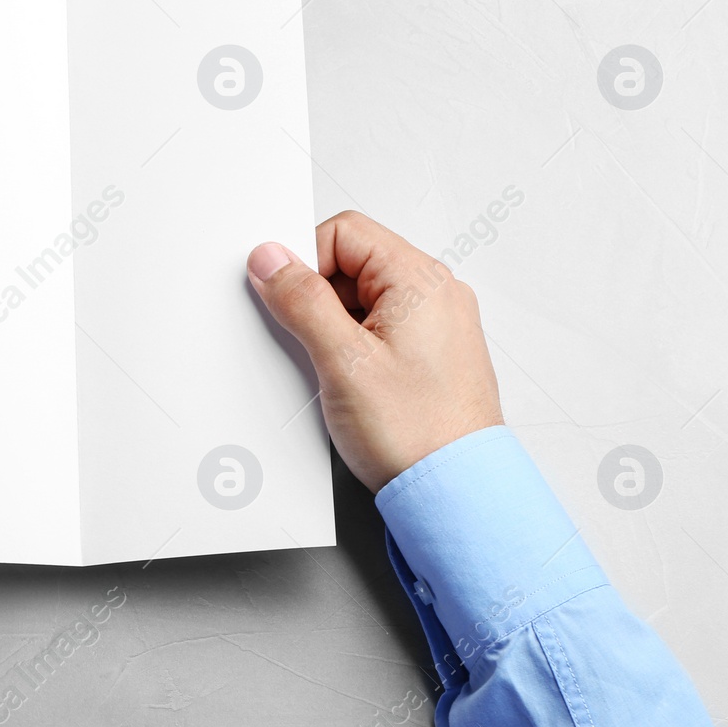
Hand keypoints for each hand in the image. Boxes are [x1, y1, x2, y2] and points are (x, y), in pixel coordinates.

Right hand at [246, 211, 502, 492]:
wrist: (456, 494)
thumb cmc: (417, 434)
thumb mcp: (342, 361)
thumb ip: (302, 300)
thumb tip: (271, 259)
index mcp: (421, 281)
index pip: (344, 233)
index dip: (304, 260)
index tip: (284, 297)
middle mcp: (436, 295)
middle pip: (351, 263)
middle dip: (318, 299)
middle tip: (313, 344)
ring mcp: (436, 325)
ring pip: (362, 299)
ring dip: (335, 327)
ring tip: (337, 372)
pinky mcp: (430, 353)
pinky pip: (379, 328)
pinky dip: (354, 348)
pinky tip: (350, 384)